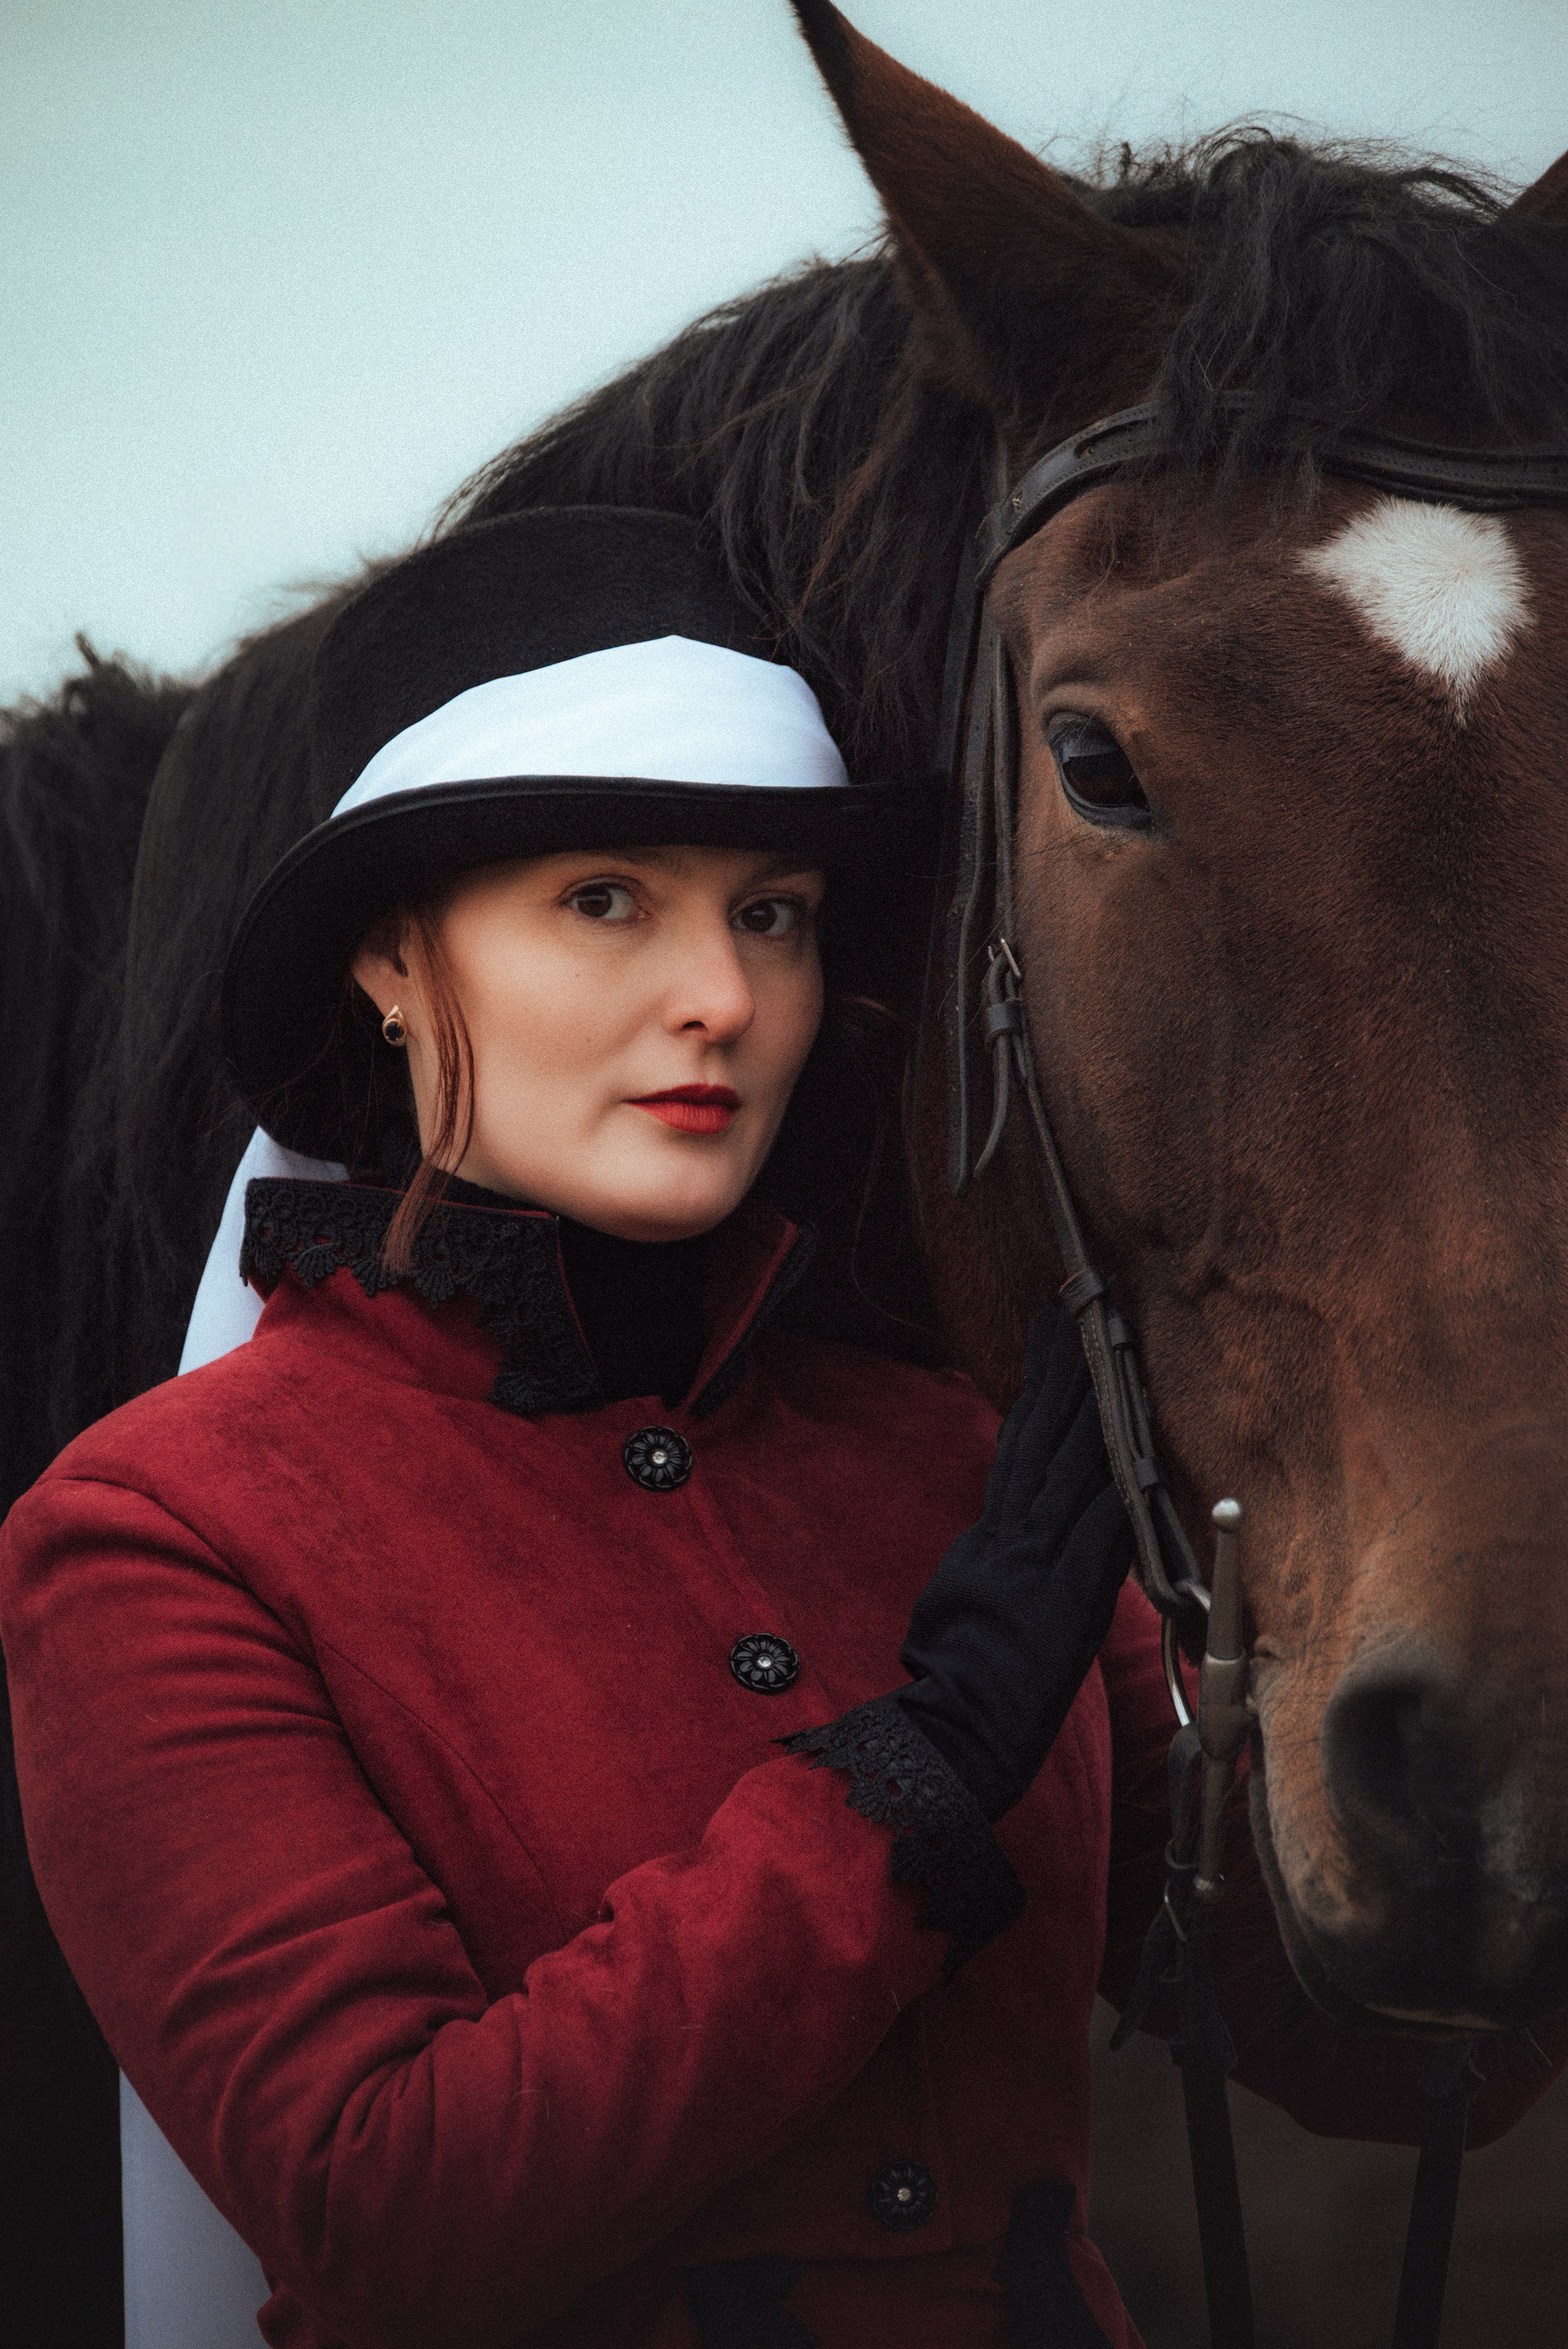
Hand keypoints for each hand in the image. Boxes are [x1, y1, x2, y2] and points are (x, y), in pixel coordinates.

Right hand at [897, 1302, 1132, 1820]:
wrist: (950, 1736)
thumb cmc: (954, 1690)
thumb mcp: (958, 1612)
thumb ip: (986, 1567)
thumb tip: (1003, 1538)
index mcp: (986, 1546)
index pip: (1016, 1452)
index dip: (1037, 1394)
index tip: (1050, 1342)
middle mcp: (1009, 1542)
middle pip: (1039, 1440)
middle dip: (1060, 1372)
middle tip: (1076, 1312)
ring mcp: (1036, 1564)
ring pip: (1068, 1466)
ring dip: (1090, 1403)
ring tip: (1106, 1347)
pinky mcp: (1066, 1596)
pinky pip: (1098, 1527)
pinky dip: (1116, 1481)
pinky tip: (1133, 1439)